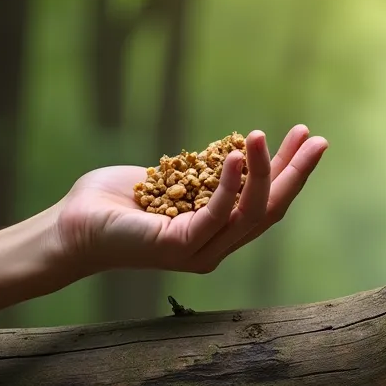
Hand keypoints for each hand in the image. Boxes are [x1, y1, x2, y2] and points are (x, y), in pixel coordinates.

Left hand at [54, 125, 327, 275]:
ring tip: (264, 134)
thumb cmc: (112, 203)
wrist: (69, 227)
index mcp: (216, 230)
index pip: (264, 201)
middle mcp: (215, 246)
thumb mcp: (170, 179)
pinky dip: (232, 183)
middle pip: (270, 209)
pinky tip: (238, 153)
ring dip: (264, 171)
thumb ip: (202, 173)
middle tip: (316, 138)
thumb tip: (231, 151)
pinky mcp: (180, 247)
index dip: (288, 170)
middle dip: (296, 172)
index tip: (305, 137)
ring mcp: (200, 250)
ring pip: (250, 212)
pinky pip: (217, 214)